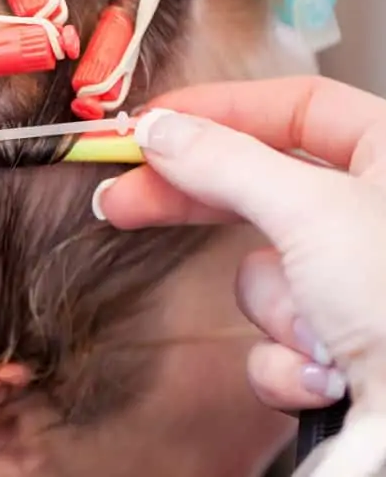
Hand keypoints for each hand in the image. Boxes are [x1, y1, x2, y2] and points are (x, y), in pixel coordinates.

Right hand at [96, 76, 385, 475]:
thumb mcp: (310, 212)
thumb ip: (224, 162)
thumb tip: (158, 130)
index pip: (295, 107)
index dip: (220, 110)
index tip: (151, 126)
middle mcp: (374, 215)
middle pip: (261, 187)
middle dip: (192, 204)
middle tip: (121, 200)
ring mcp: (357, 283)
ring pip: (265, 277)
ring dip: (277, 312)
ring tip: (318, 333)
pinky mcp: (340, 345)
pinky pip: (277, 338)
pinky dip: (289, 361)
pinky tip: (323, 374)